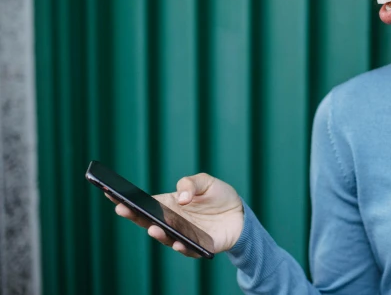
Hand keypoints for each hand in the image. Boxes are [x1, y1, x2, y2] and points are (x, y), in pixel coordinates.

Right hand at [106, 173, 244, 257]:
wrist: (240, 213)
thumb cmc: (218, 195)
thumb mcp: (206, 181)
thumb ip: (190, 184)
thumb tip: (180, 198)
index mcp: (168, 205)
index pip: (144, 203)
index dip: (127, 199)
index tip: (110, 192)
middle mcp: (172, 221)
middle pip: (148, 221)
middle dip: (133, 215)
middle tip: (121, 208)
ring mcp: (182, 235)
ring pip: (165, 237)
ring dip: (157, 234)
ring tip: (152, 228)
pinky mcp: (197, 246)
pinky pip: (187, 249)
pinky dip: (182, 246)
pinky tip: (179, 242)